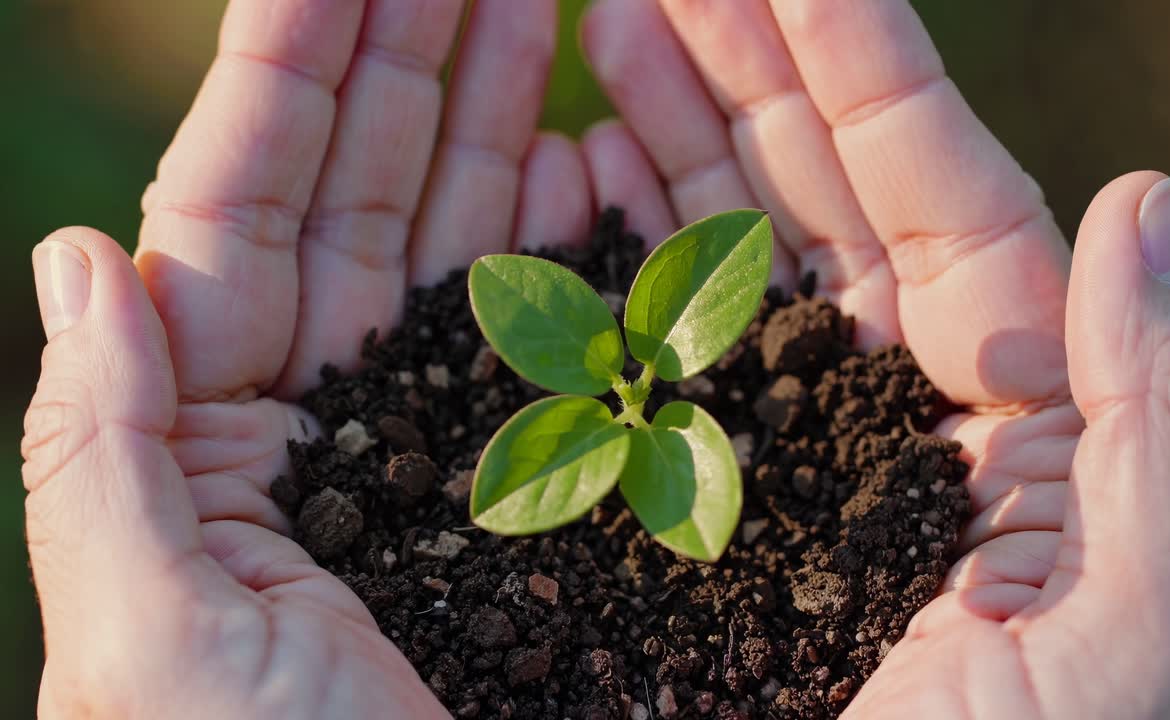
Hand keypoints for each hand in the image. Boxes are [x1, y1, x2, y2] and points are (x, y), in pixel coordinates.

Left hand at [22, 1, 599, 716]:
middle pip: (367, 191)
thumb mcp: (143, 635)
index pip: (250, 202)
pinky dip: (569, 236)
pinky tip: (588, 151)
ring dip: (495, 111)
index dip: (297, 66)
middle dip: (412, 50)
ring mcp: (438, 442)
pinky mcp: (531, 485)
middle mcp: (325, 419)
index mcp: (213, 431)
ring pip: (465, 242)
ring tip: (540, 2)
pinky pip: (549, 334)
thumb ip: (94, 444)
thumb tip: (74, 256)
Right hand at [579, 1, 1169, 717]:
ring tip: (597, 26)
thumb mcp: (1142, 639)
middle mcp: (882, 426)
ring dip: (662, 135)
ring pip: (713, 263)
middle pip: (809, 202)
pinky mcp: (678, 521)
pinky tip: (555, 184)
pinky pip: (637, 367)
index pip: (932, 199)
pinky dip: (598, 268)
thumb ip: (1162, 422)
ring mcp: (769, 464)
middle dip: (735, 64)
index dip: (858, 64)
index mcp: (1005, 426)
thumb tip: (1145, 206)